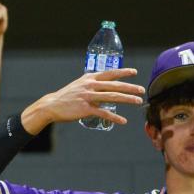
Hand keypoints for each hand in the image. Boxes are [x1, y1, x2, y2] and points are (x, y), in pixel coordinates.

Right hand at [21, 68, 145, 133]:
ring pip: (112, 97)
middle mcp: (91, 85)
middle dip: (130, 87)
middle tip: (141, 90)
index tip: (134, 72)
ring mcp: (88, 97)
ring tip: (138, 102)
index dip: (123, 72)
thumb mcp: (80, 84)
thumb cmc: (67, 96)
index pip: (110, 73)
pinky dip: (114, 117)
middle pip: (115, 85)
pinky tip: (123, 121)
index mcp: (90, 78)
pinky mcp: (86, 109)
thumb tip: (104, 86)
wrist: (52, 105)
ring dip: (127, 99)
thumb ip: (92, 84)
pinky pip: (103, 113)